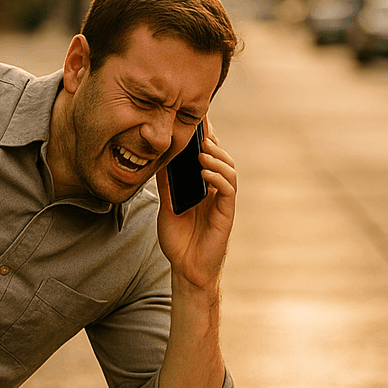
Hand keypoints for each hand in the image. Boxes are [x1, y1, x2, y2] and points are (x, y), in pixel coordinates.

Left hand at [156, 121, 236, 291]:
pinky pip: (228, 190)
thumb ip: (166, 184)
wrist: (185, 268)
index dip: (204, 137)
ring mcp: (222, 201)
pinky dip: (218, 177)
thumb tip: (158, 159)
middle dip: (212, 140)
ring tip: (202, 150)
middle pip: (221, 157)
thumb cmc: (178, 239)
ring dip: (216, 157)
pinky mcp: (226, 214)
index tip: (197, 118)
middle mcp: (215, 190)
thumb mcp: (166, 205)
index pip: (207, 156)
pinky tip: (206, 171)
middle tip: (200, 127)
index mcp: (203, 186)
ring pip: (228, 170)